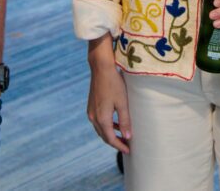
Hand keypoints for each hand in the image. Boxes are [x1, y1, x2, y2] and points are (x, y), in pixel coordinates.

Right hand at [86, 36, 130, 153]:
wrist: (101, 68)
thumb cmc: (114, 84)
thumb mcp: (122, 103)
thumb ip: (125, 121)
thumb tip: (127, 137)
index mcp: (101, 118)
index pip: (110, 139)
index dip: (119, 146)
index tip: (128, 150)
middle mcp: (93, 117)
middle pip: (104, 136)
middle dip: (115, 142)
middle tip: (126, 146)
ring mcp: (91, 111)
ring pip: (101, 129)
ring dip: (111, 134)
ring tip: (122, 137)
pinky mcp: (91, 106)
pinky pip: (99, 121)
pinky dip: (107, 126)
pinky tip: (115, 124)